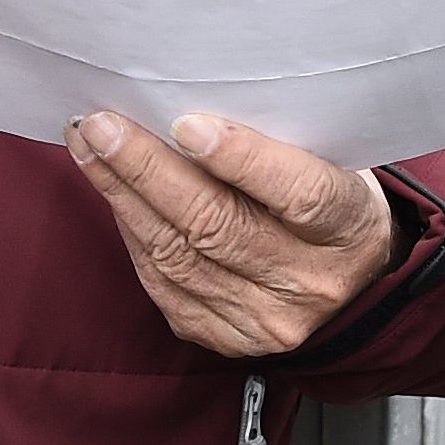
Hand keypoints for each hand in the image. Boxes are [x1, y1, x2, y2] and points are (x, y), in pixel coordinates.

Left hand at [66, 111, 399, 357]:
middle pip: (218, 226)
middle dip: (147, 170)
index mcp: (348, 225)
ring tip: (90, 147)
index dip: (241, 158)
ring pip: (179, 256)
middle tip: (102, 125)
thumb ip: (276, 138)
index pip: (299, 193)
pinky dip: (133, 233)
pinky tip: (115, 194)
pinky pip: (165, 284)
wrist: (354, 278)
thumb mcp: (329, 157)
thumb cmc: (330, 195)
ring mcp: (267, 319)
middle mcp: (310, 282)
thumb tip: (184, 105)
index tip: (185, 122)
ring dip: (123, 196)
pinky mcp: (229, 339)